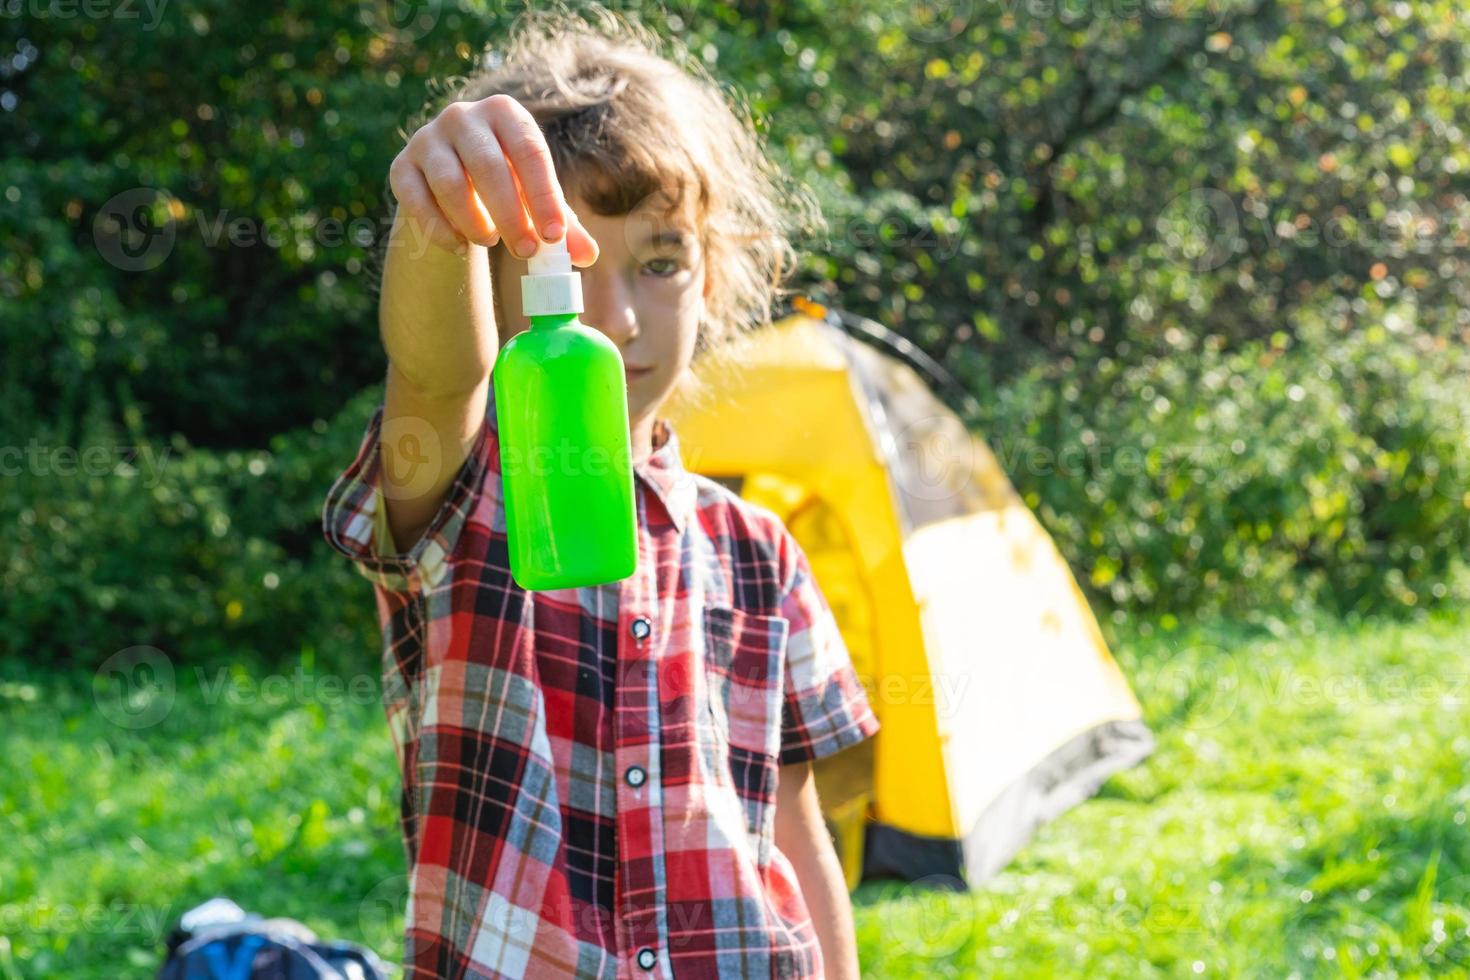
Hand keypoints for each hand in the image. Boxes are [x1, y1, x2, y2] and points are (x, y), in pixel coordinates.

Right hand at [387, 92, 598, 263]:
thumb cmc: (506, 186)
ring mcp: (427, 138)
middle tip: (525, 251)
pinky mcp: (402, 166)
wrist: (450, 184)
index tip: (554, 236)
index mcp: (505, 114)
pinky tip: (458, 247)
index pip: (530, 152)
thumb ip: (563, 225)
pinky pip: (417, 200)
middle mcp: (463, 116)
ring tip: (489, 242)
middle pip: (488, 166)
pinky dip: (439, 229)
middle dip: (510, 214)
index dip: (543, 196)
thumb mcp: (536, 200)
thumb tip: (589, 256)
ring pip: (449, 183)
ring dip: (473, 220)